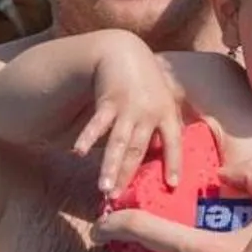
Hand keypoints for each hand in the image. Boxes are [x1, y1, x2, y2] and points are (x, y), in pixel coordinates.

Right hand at [72, 38, 182, 195]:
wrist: (124, 53)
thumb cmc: (146, 84)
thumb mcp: (164, 101)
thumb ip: (167, 126)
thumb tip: (172, 159)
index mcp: (166, 114)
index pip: (174, 143)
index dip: (174, 163)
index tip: (173, 185)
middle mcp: (148, 113)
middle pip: (138, 149)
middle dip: (129, 174)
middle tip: (120, 198)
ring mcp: (127, 108)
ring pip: (118, 142)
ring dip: (109, 166)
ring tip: (102, 188)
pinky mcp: (108, 102)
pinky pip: (97, 123)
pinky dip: (87, 137)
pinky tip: (78, 152)